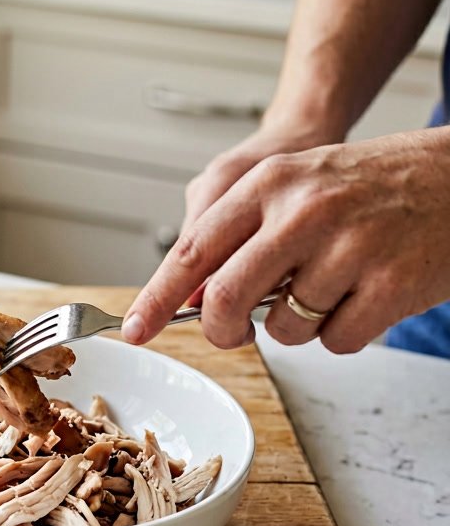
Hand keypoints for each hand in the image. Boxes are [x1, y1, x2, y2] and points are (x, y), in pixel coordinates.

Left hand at [123, 128, 449, 353]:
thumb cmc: (366, 187)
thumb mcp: (293, 185)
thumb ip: (237, 232)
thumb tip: (186, 294)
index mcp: (269, 183)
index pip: (193, 251)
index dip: (156, 298)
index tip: (134, 331)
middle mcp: (304, 211)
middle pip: (225, 300)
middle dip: (221, 329)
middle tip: (233, 330)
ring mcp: (349, 247)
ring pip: (281, 330)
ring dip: (297, 326)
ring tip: (331, 286)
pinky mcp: (390, 285)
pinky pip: (334, 342)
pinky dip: (342, 332)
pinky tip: (364, 296)